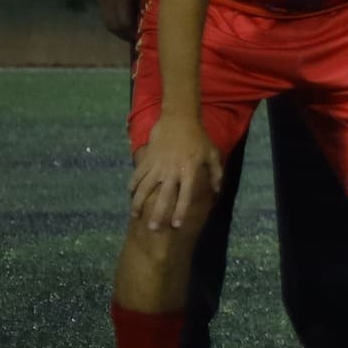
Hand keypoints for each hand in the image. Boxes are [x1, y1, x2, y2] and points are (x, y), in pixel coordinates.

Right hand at [95, 0, 142, 44]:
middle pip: (114, 26)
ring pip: (107, 21)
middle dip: (124, 34)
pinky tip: (122, 20)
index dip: (132, 33)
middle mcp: (108, 0)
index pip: (125, 23)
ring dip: (118, 29)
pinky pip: (104, 13)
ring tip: (129, 32)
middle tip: (136, 39)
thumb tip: (149, 16)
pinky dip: (113, 20)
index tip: (141, 38)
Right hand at [129, 113, 220, 230]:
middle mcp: (172, 171)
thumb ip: (216, 174)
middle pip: (163, 196)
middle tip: (152, 229)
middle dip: (157, 214)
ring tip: (135, 215)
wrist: (179, 118)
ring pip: (145, 188)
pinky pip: (137, 175)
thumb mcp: (212, 154)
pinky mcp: (147, 158)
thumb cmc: (199, 137)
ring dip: (138, 203)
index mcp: (189, 171)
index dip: (180, 211)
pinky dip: (132, 185)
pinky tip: (130, 195)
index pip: (185, 195)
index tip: (176, 225)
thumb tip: (216, 191)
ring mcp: (157, 165)